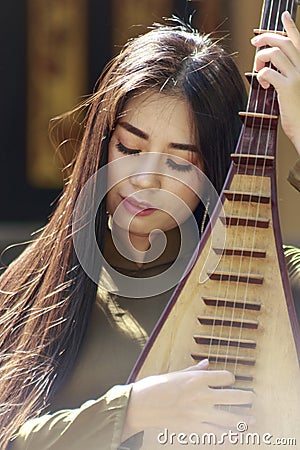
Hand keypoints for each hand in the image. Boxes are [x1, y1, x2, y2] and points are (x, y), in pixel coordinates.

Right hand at [122, 360, 253, 440]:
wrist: (141, 405)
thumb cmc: (156, 387)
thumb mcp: (176, 374)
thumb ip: (194, 370)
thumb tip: (206, 363)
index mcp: (197, 380)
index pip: (224, 377)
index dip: (230, 378)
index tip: (231, 379)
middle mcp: (202, 396)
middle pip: (232, 397)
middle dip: (245, 398)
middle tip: (251, 398)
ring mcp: (199, 414)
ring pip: (229, 418)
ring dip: (243, 420)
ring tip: (252, 420)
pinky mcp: (194, 429)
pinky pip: (216, 435)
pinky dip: (228, 437)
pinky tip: (236, 437)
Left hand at [251, 11, 299, 154]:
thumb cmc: (299, 112)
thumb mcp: (295, 88)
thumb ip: (287, 75)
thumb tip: (270, 67)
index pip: (299, 40)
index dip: (290, 26)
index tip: (284, 14)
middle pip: (283, 42)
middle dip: (266, 39)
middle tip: (254, 43)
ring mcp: (297, 76)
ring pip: (275, 53)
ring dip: (261, 58)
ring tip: (258, 68)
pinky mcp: (287, 88)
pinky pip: (268, 72)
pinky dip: (261, 75)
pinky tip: (264, 85)